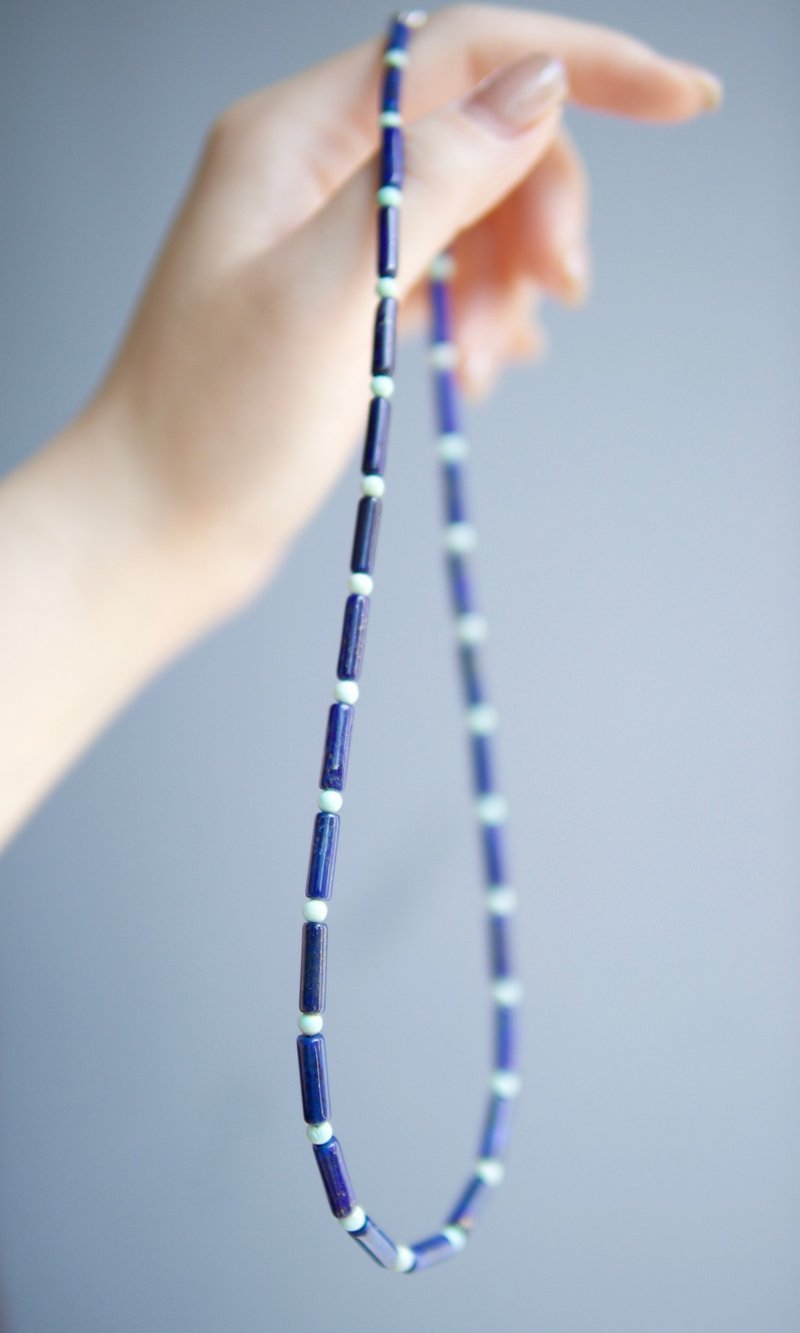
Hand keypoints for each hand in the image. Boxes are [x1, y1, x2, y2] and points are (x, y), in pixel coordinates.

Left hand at [84, 4, 721, 615]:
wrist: (156, 528)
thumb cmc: (219, 427)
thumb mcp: (336, 294)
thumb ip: (436, 178)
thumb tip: (539, 81)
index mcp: (295, 137)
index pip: (464, 52)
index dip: (585, 64)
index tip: (686, 101)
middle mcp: (311, 168)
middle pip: (476, 132)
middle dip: (538, 206)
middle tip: (562, 296)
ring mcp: (324, 234)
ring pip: (467, 209)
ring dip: (508, 276)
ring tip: (491, 362)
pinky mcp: (339, 298)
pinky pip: (440, 272)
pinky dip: (475, 313)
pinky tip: (477, 368)